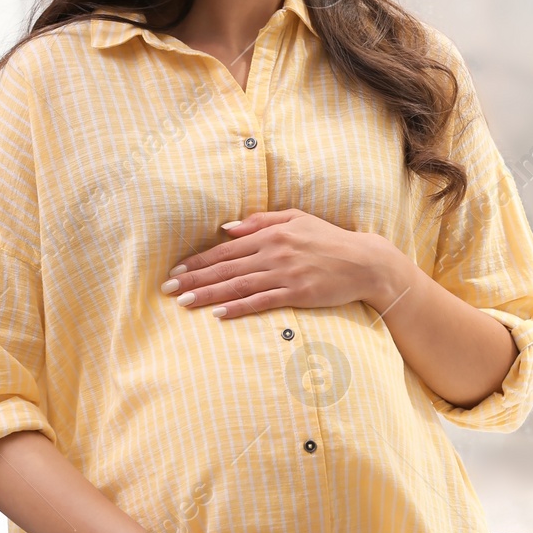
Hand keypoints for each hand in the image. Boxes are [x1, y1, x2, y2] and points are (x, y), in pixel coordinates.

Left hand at [161, 208, 403, 319]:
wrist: (364, 261)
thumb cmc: (330, 239)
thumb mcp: (297, 219)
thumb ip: (262, 221)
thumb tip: (227, 228)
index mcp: (272, 233)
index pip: (226, 249)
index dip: (199, 261)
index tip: (176, 271)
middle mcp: (275, 252)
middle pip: (226, 268)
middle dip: (194, 280)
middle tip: (168, 290)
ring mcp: (286, 273)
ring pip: (238, 285)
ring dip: (208, 295)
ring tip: (184, 303)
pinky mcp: (298, 293)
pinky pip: (262, 301)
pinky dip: (239, 307)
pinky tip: (219, 314)